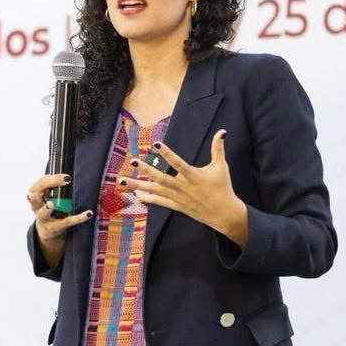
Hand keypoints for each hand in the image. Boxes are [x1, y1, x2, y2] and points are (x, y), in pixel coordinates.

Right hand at [26, 173, 92, 242]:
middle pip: (34, 200)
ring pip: (43, 214)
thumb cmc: (48, 205)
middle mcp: (36, 207)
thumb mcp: (49, 192)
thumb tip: (69, 174)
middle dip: (35, 197)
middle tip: (36, 194)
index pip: (41, 184)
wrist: (48, 229)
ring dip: (46, 209)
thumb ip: (54, 182)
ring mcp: (43, 219)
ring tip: (50, 204)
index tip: (67, 178)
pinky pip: (67, 222)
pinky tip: (88, 214)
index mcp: (35, 194)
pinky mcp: (54, 227)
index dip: (52, 180)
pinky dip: (78, 218)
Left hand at [119, 130, 248, 246]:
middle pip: (161, 178)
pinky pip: (159, 201)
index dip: (167, 153)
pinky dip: (147, 198)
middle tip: (133, 162)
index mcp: (193, 176)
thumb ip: (218, 148)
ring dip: (138, 186)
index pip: (178, 163)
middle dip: (146, 170)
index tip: (156, 144)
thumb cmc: (223, 187)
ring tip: (122, 181)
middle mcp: (183, 187)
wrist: (224, 214)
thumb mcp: (221, 166)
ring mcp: (178, 197)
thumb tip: (222, 131)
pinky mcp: (176, 205)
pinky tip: (136, 194)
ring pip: (155, 191)